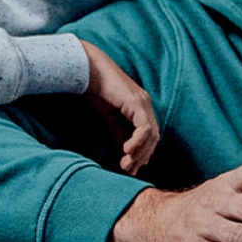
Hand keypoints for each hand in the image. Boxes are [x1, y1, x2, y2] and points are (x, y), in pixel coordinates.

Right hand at [82, 42, 159, 173]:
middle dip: (142, 156)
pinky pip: (144, 127)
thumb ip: (118, 132)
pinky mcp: (137, 103)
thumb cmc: (96, 91)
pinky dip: (138, 141)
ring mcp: (143, 103)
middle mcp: (146, 106)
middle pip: (153, 138)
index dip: (143, 153)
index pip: (149, 136)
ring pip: (151, 135)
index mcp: (141, 109)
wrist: (88, 71)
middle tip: (129, 170)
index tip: (132, 168)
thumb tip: (125, 151)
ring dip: (140, 152)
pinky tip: (126, 150)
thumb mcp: (110, 117)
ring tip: (127, 164)